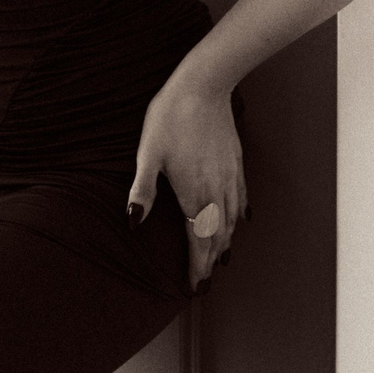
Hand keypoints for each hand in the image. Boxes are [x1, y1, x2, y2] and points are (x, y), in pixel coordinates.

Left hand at [127, 73, 247, 290]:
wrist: (204, 86)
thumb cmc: (171, 118)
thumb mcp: (148, 154)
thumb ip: (142, 191)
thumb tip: (133, 223)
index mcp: (194, 194)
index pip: (198, 242)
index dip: (197, 266)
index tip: (195, 286)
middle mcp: (217, 191)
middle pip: (217, 237)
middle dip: (210, 261)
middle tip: (205, 282)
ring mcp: (230, 178)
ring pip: (231, 221)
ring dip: (225, 243)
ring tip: (219, 259)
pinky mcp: (236, 164)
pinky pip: (240, 200)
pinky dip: (238, 217)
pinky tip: (239, 222)